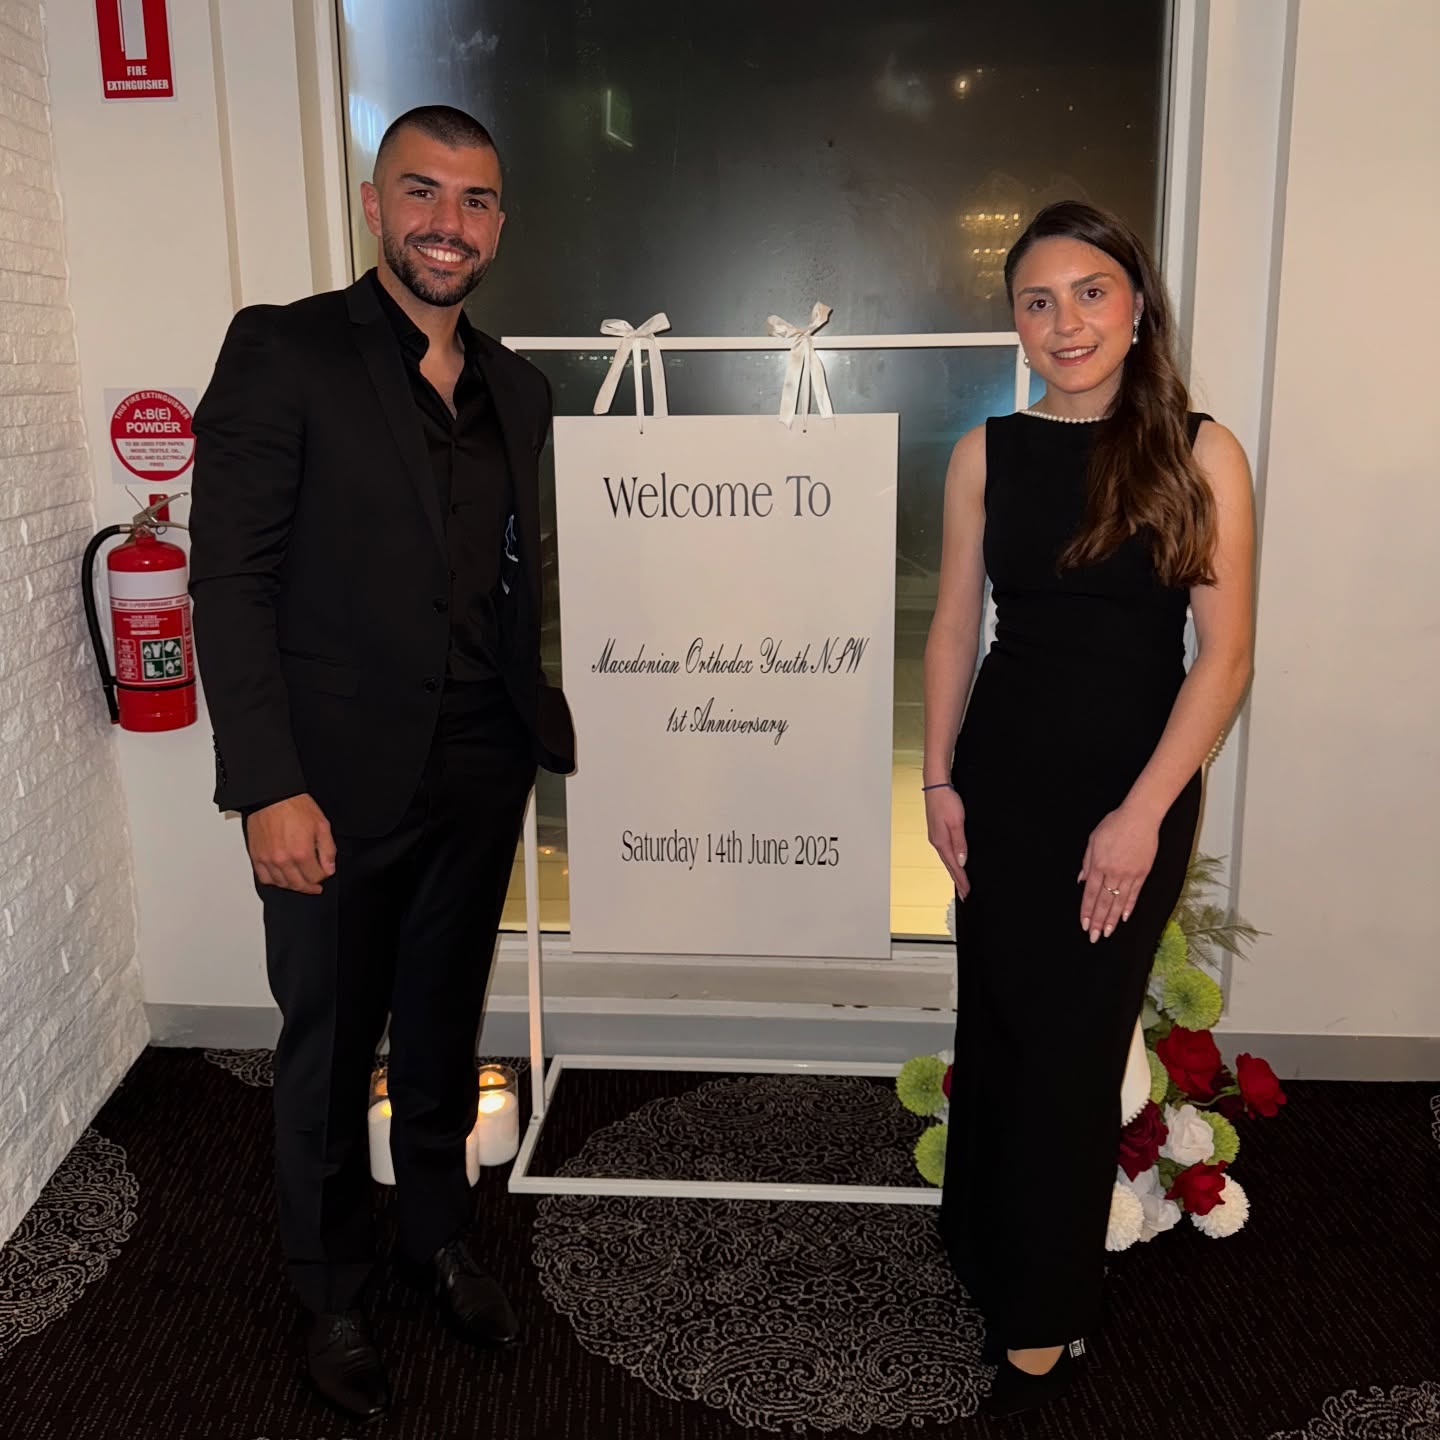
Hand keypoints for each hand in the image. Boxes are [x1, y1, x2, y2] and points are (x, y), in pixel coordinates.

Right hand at [246, 794, 336, 893]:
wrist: (272, 796)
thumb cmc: (295, 806)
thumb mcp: (321, 825)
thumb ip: (328, 850)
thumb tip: (329, 869)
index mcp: (301, 853)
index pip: (316, 877)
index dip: (323, 875)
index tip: (324, 871)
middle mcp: (283, 859)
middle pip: (299, 884)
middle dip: (310, 886)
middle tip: (315, 885)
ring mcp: (268, 860)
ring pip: (282, 884)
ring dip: (293, 885)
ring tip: (300, 880)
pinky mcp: (256, 857)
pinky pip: (264, 878)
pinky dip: (275, 881)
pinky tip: (282, 877)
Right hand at [925, 785, 970, 900]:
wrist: (936, 787)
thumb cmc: (946, 801)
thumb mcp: (957, 822)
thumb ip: (960, 843)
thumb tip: (962, 861)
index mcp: (942, 842)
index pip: (954, 866)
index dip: (962, 880)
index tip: (968, 892)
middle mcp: (937, 842)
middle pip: (949, 866)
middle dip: (957, 881)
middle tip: (965, 894)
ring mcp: (936, 837)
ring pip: (947, 859)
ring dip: (954, 872)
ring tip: (960, 883)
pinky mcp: (937, 832)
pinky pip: (945, 852)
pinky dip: (950, 861)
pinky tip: (954, 862)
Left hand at [1078, 804, 1158, 943]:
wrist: (1140, 817)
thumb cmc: (1114, 825)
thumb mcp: (1093, 840)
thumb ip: (1087, 862)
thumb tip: (1082, 881)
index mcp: (1099, 865)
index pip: (1091, 894)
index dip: (1087, 910)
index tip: (1084, 924)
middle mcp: (1113, 873)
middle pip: (1104, 902)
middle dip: (1098, 921)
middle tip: (1094, 937)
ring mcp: (1129, 874)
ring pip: (1119, 902)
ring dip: (1113, 919)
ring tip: (1108, 933)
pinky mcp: (1142, 873)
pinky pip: (1135, 894)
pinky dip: (1129, 907)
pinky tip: (1124, 918)